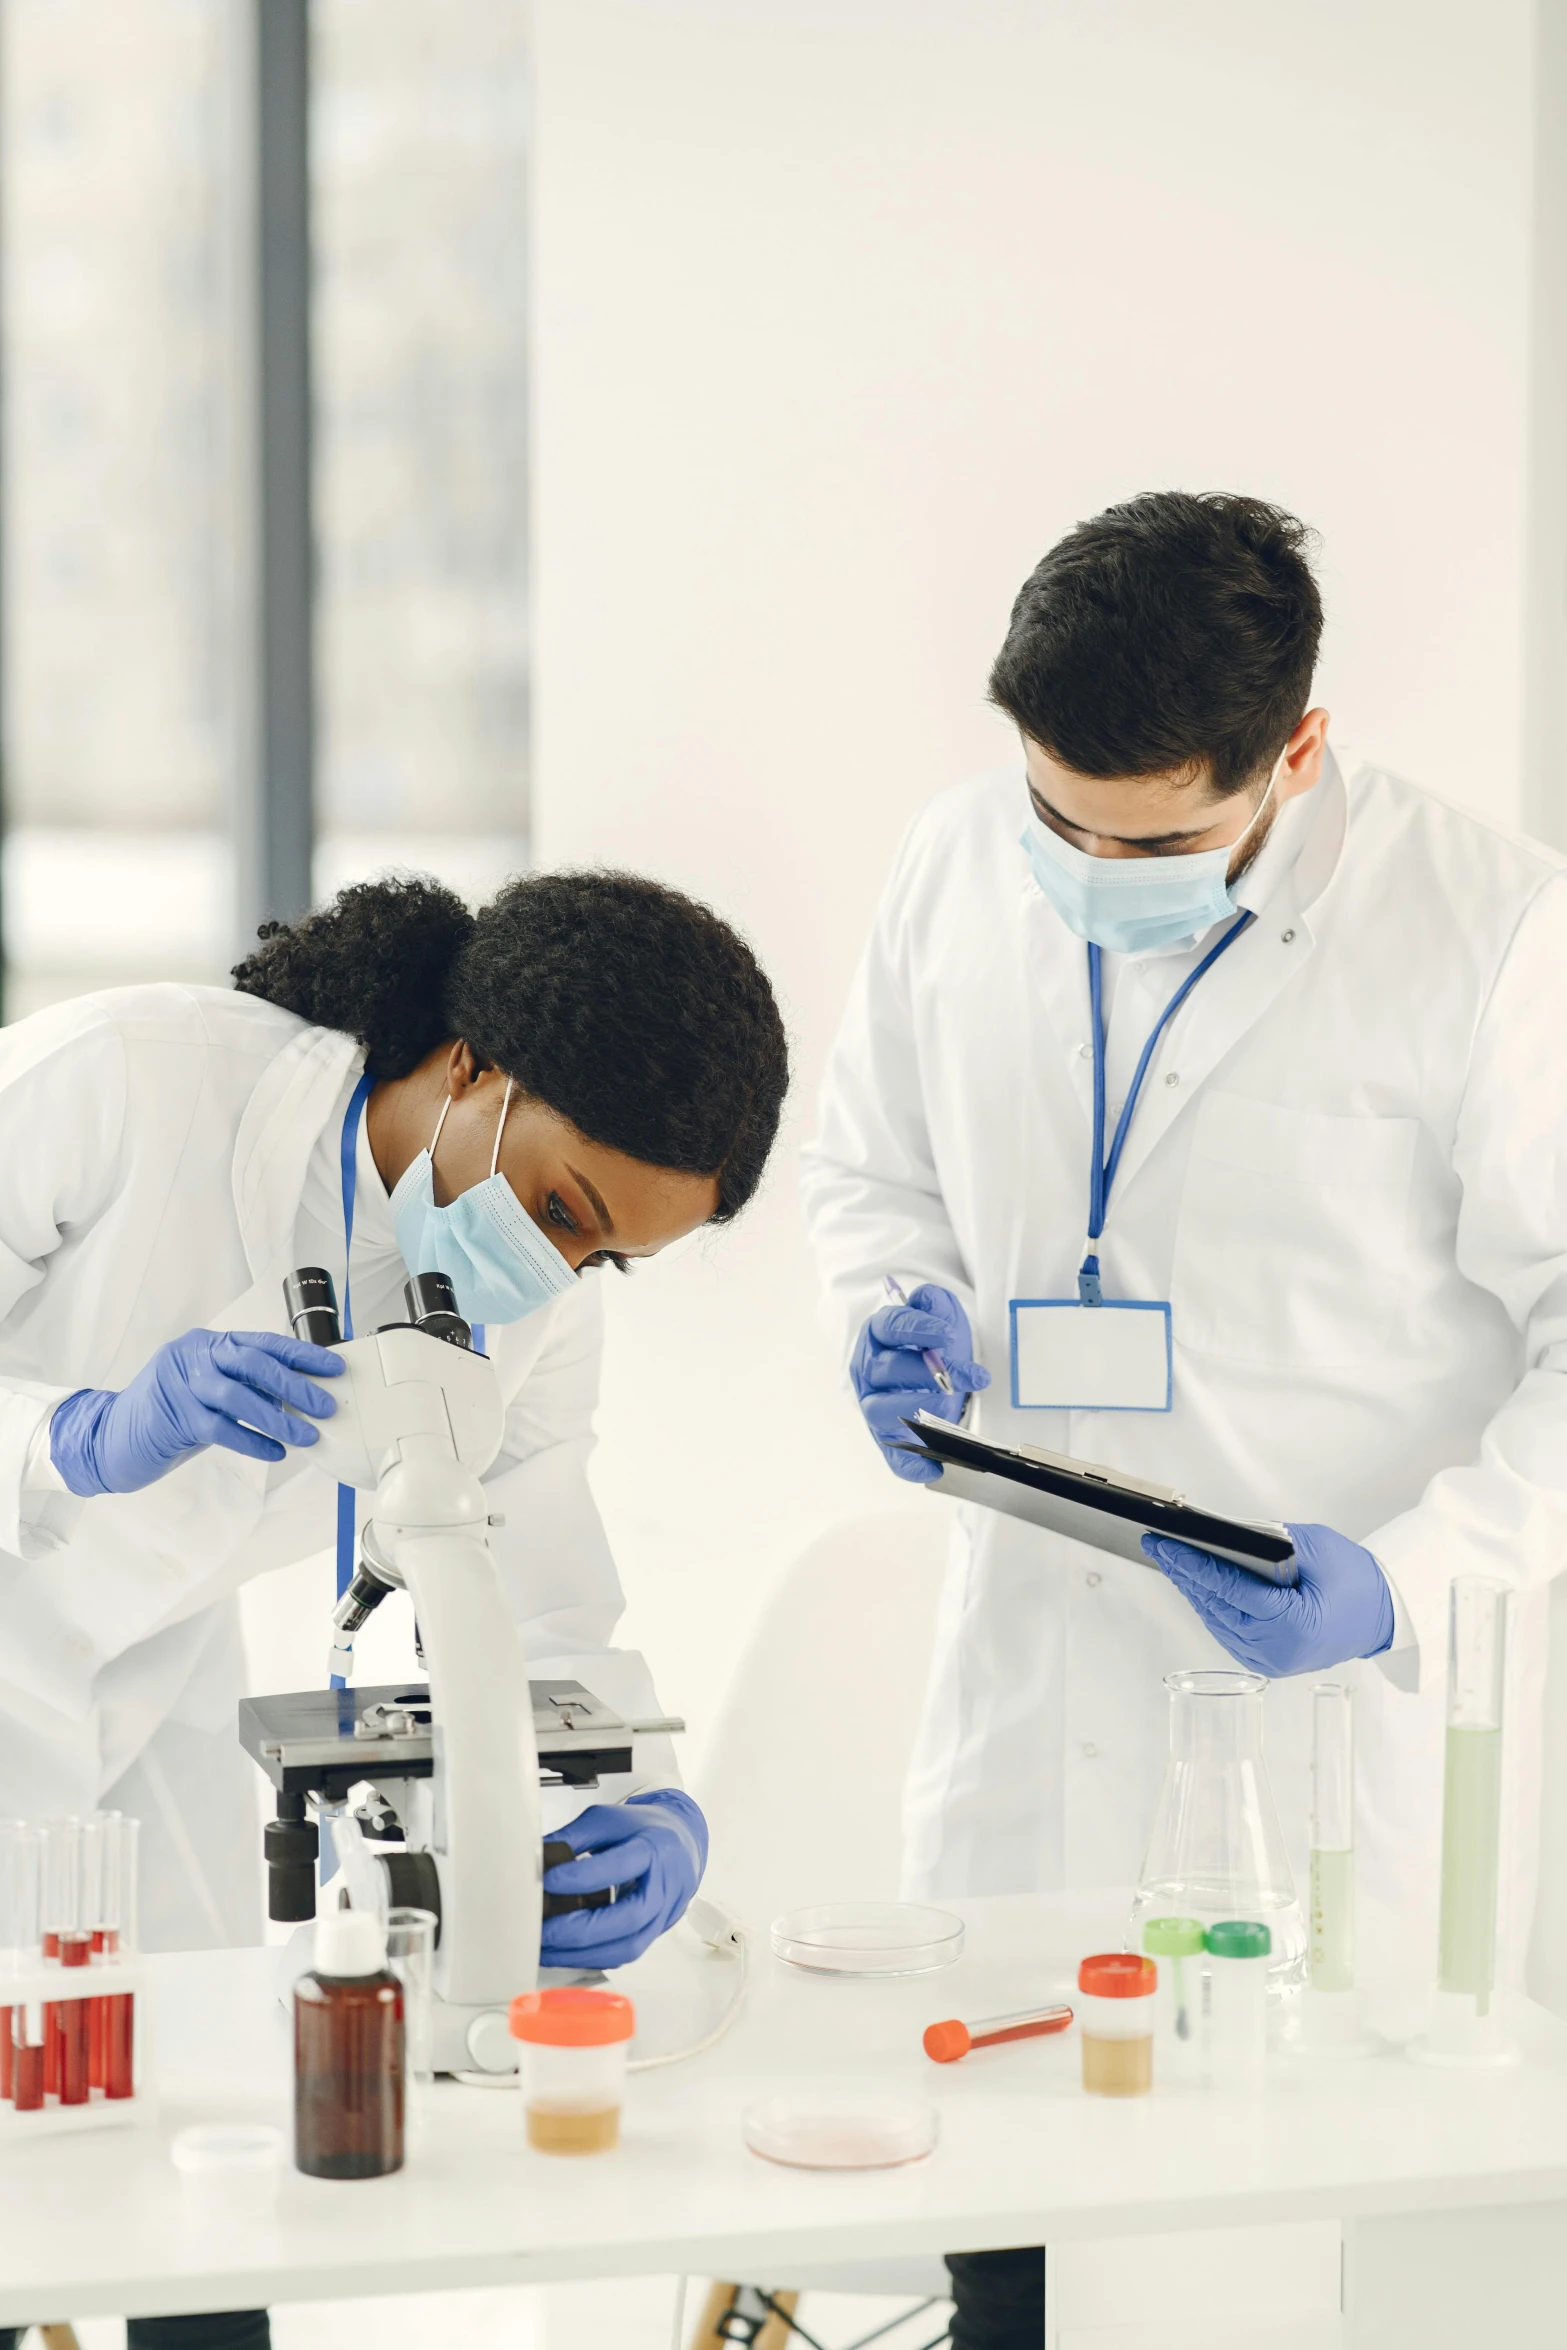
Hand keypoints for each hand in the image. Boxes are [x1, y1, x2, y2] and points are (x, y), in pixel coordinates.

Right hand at [50, 1329, 342, 1498]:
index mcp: (207, 1344)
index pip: (263, 1343)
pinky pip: (222, 1430)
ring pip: (239, 1396)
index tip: (333, 1368)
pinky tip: (275, 1453)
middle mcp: (193, 1356)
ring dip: (279, 1418)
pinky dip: (253, 1441)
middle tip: (326, 1405)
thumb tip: (299, 1394)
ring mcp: (180, 1385)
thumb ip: (244, 1385)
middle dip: (296, 1385)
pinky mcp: (172, 1417)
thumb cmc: (171, 1414)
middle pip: (254, 1364)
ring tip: (307, 1435)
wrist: (112, 1438)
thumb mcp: (208, 1389)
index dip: (301, 1354)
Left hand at [539, 1790, 707, 1970]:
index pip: (620, 1866)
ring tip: (546, 1948)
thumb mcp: (607, 1820)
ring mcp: (662, 1915)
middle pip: (628, 1918)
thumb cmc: (641, 1830)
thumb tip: (534, 1859)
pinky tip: (563, 1953)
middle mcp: (663, 1886)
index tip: (548, 1881)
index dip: (583, 1877)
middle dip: (581, 1929)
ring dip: (582, 1953)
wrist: (680, 1844)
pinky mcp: (653, 1935)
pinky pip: (623, 1955)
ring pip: (627, 1946)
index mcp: (653, 1848)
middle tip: (544, 1929)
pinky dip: (591, 1958)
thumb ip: (573, 1837)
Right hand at [850, 1283, 990, 1482]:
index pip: (891, 1326)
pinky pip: (892, 1456)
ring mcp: (874, 1405)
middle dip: (928, 1374)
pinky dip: (909, 1465)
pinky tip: (933, 1468)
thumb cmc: (934, 1343)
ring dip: (918, 1411)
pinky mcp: (886, 1436)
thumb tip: (926, 1300)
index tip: (947, 1335)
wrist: (935, 1371)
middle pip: (889, 1370)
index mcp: (878, 1334)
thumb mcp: (940, 1314)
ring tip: (951, 1410)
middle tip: (963, 1378)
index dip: (918, 1329)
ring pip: (883, 1411)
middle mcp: (869, 1370)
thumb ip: (935, 1303)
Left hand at [1142, 1521, 1394, 1676]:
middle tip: (1156, 1545)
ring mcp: (1270, 1662)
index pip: (1228, 1590)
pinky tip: (1194, 1583)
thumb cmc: (1357, 1580)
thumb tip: (1221, 1534)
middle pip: (1215, 1606)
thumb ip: (1270, 1541)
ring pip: (1216, 1620)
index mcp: (1291, 1626)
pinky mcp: (1267, 1662)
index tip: (1166, 1544)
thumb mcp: (1316, 1547)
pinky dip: (1210, 1605)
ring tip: (1168, 1559)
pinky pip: (1228, 1630)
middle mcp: (1275, 1651)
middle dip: (1183, 1574)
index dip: (1193, 1565)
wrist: (1384, 1615)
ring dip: (1192, 1590)